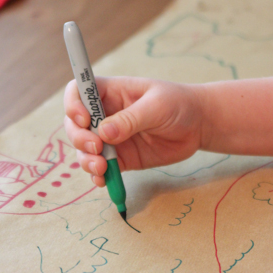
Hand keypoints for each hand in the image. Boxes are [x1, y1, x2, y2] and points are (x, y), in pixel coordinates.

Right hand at [64, 76, 203, 186]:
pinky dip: (98, 176)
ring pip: (84, 150)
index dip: (73, 105)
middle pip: (75, 125)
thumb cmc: (178, 105)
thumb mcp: (157, 106)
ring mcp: (110, 138)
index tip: (84, 120)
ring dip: (86, 160)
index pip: (78, 92)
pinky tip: (103, 180)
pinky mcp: (121, 158)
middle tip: (97, 148)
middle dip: (79, 138)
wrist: (199, 125)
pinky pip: (101, 168)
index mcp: (110, 92)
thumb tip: (104, 133)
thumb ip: (131, 120)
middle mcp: (105, 115)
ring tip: (101, 168)